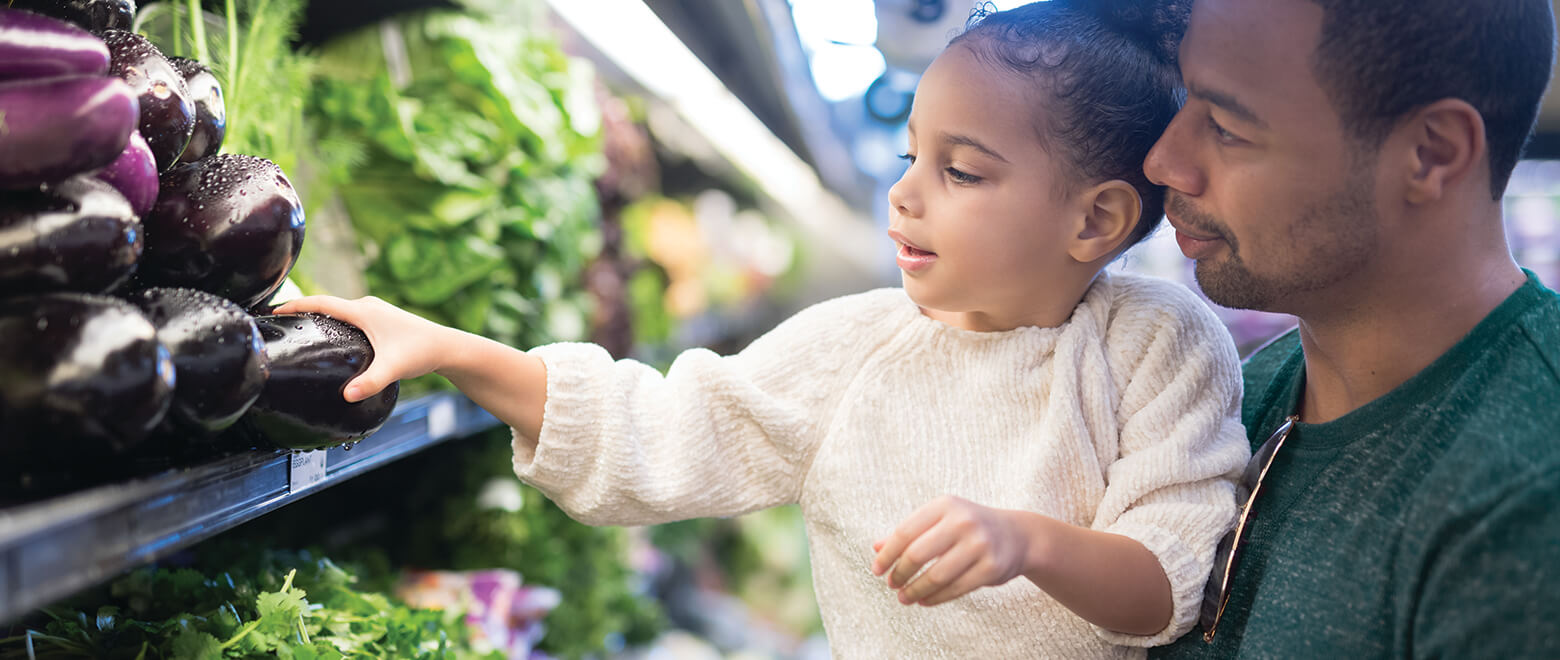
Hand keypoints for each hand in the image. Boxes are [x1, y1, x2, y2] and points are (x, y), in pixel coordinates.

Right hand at [272, 295, 456, 401]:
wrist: (447, 347)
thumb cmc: (421, 352)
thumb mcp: (393, 368)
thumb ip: (370, 382)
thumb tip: (347, 396)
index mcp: (364, 311)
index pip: (322, 302)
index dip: (296, 304)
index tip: (274, 310)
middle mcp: (368, 306)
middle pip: (327, 304)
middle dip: (302, 310)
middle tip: (278, 322)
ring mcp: (375, 312)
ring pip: (339, 310)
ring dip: (319, 315)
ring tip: (297, 328)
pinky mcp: (381, 320)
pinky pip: (350, 317)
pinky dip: (334, 322)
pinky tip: (329, 337)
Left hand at [870, 495, 1032, 605]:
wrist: (1017, 535)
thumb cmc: (969, 527)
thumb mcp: (940, 520)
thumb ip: (910, 532)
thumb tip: (875, 548)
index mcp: (945, 505)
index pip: (905, 531)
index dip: (887, 554)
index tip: (877, 570)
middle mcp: (963, 521)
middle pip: (917, 553)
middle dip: (900, 573)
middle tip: (891, 585)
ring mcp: (979, 544)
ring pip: (936, 575)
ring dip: (915, 590)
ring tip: (904, 598)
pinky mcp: (991, 567)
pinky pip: (955, 589)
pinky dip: (935, 598)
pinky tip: (924, 600)